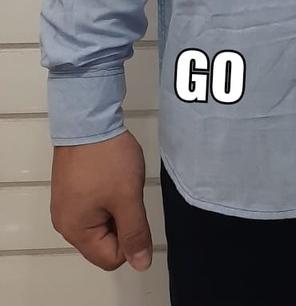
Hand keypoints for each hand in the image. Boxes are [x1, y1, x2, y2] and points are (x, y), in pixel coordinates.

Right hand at [50, 130, 152, 271]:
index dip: (131, 241)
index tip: (136, 213)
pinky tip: (114, 178)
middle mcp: (66, 223)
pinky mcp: (71, 190)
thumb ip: (135, 233)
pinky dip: (110, 197)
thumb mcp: (127, 197)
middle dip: (124, 222)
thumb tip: (141, 264)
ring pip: (102, 223)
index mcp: (76, 231)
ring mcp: (67, 205)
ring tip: (122, 184)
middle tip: (129, 195)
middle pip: (104, 243)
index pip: (110, 259)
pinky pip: (96, 206)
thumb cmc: (106, 159)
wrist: (89, 121)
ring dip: (118, 208)